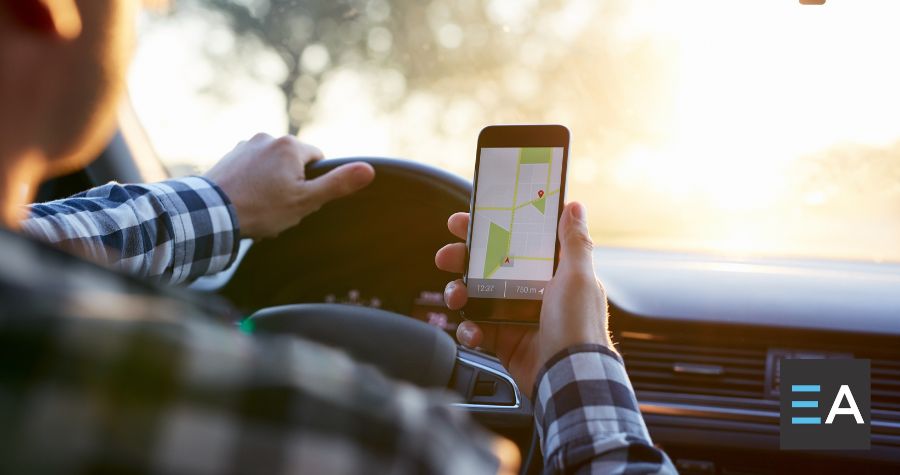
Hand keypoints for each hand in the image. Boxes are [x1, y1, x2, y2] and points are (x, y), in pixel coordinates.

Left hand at [205, 133, 374, 238]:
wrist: (210, 214)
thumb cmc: (261, 209)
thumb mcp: (306, 201)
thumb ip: (337, 184)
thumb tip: (369, 169)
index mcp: (290, 145)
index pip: (318, 161)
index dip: (313, 184)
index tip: (299, 200)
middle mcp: (267, 137)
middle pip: (294, 164)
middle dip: (291, 185)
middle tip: (278, 208)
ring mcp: (245, 145)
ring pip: (273, 168)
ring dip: (271, 186)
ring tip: (260, 207)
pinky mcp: (230, 156)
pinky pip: (252, 170)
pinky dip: (253, 184)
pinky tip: (246, 203)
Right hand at [434, 202, 611, 392]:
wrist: (569, 377)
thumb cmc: (579, 326)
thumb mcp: (579, 277)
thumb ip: (574, 242)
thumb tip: (574, 207)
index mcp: (551, 272)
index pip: (516, 241)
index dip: (490, 229)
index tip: (466, 221)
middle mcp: (532, 291)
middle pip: (488, 266)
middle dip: (462, 260)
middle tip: (446, 257)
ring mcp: (515, 316)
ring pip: (475, 296)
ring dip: (458, 293)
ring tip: (455, 296)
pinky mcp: (503, 341)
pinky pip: (476, 330)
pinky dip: (469, 330)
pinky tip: (472, 331)